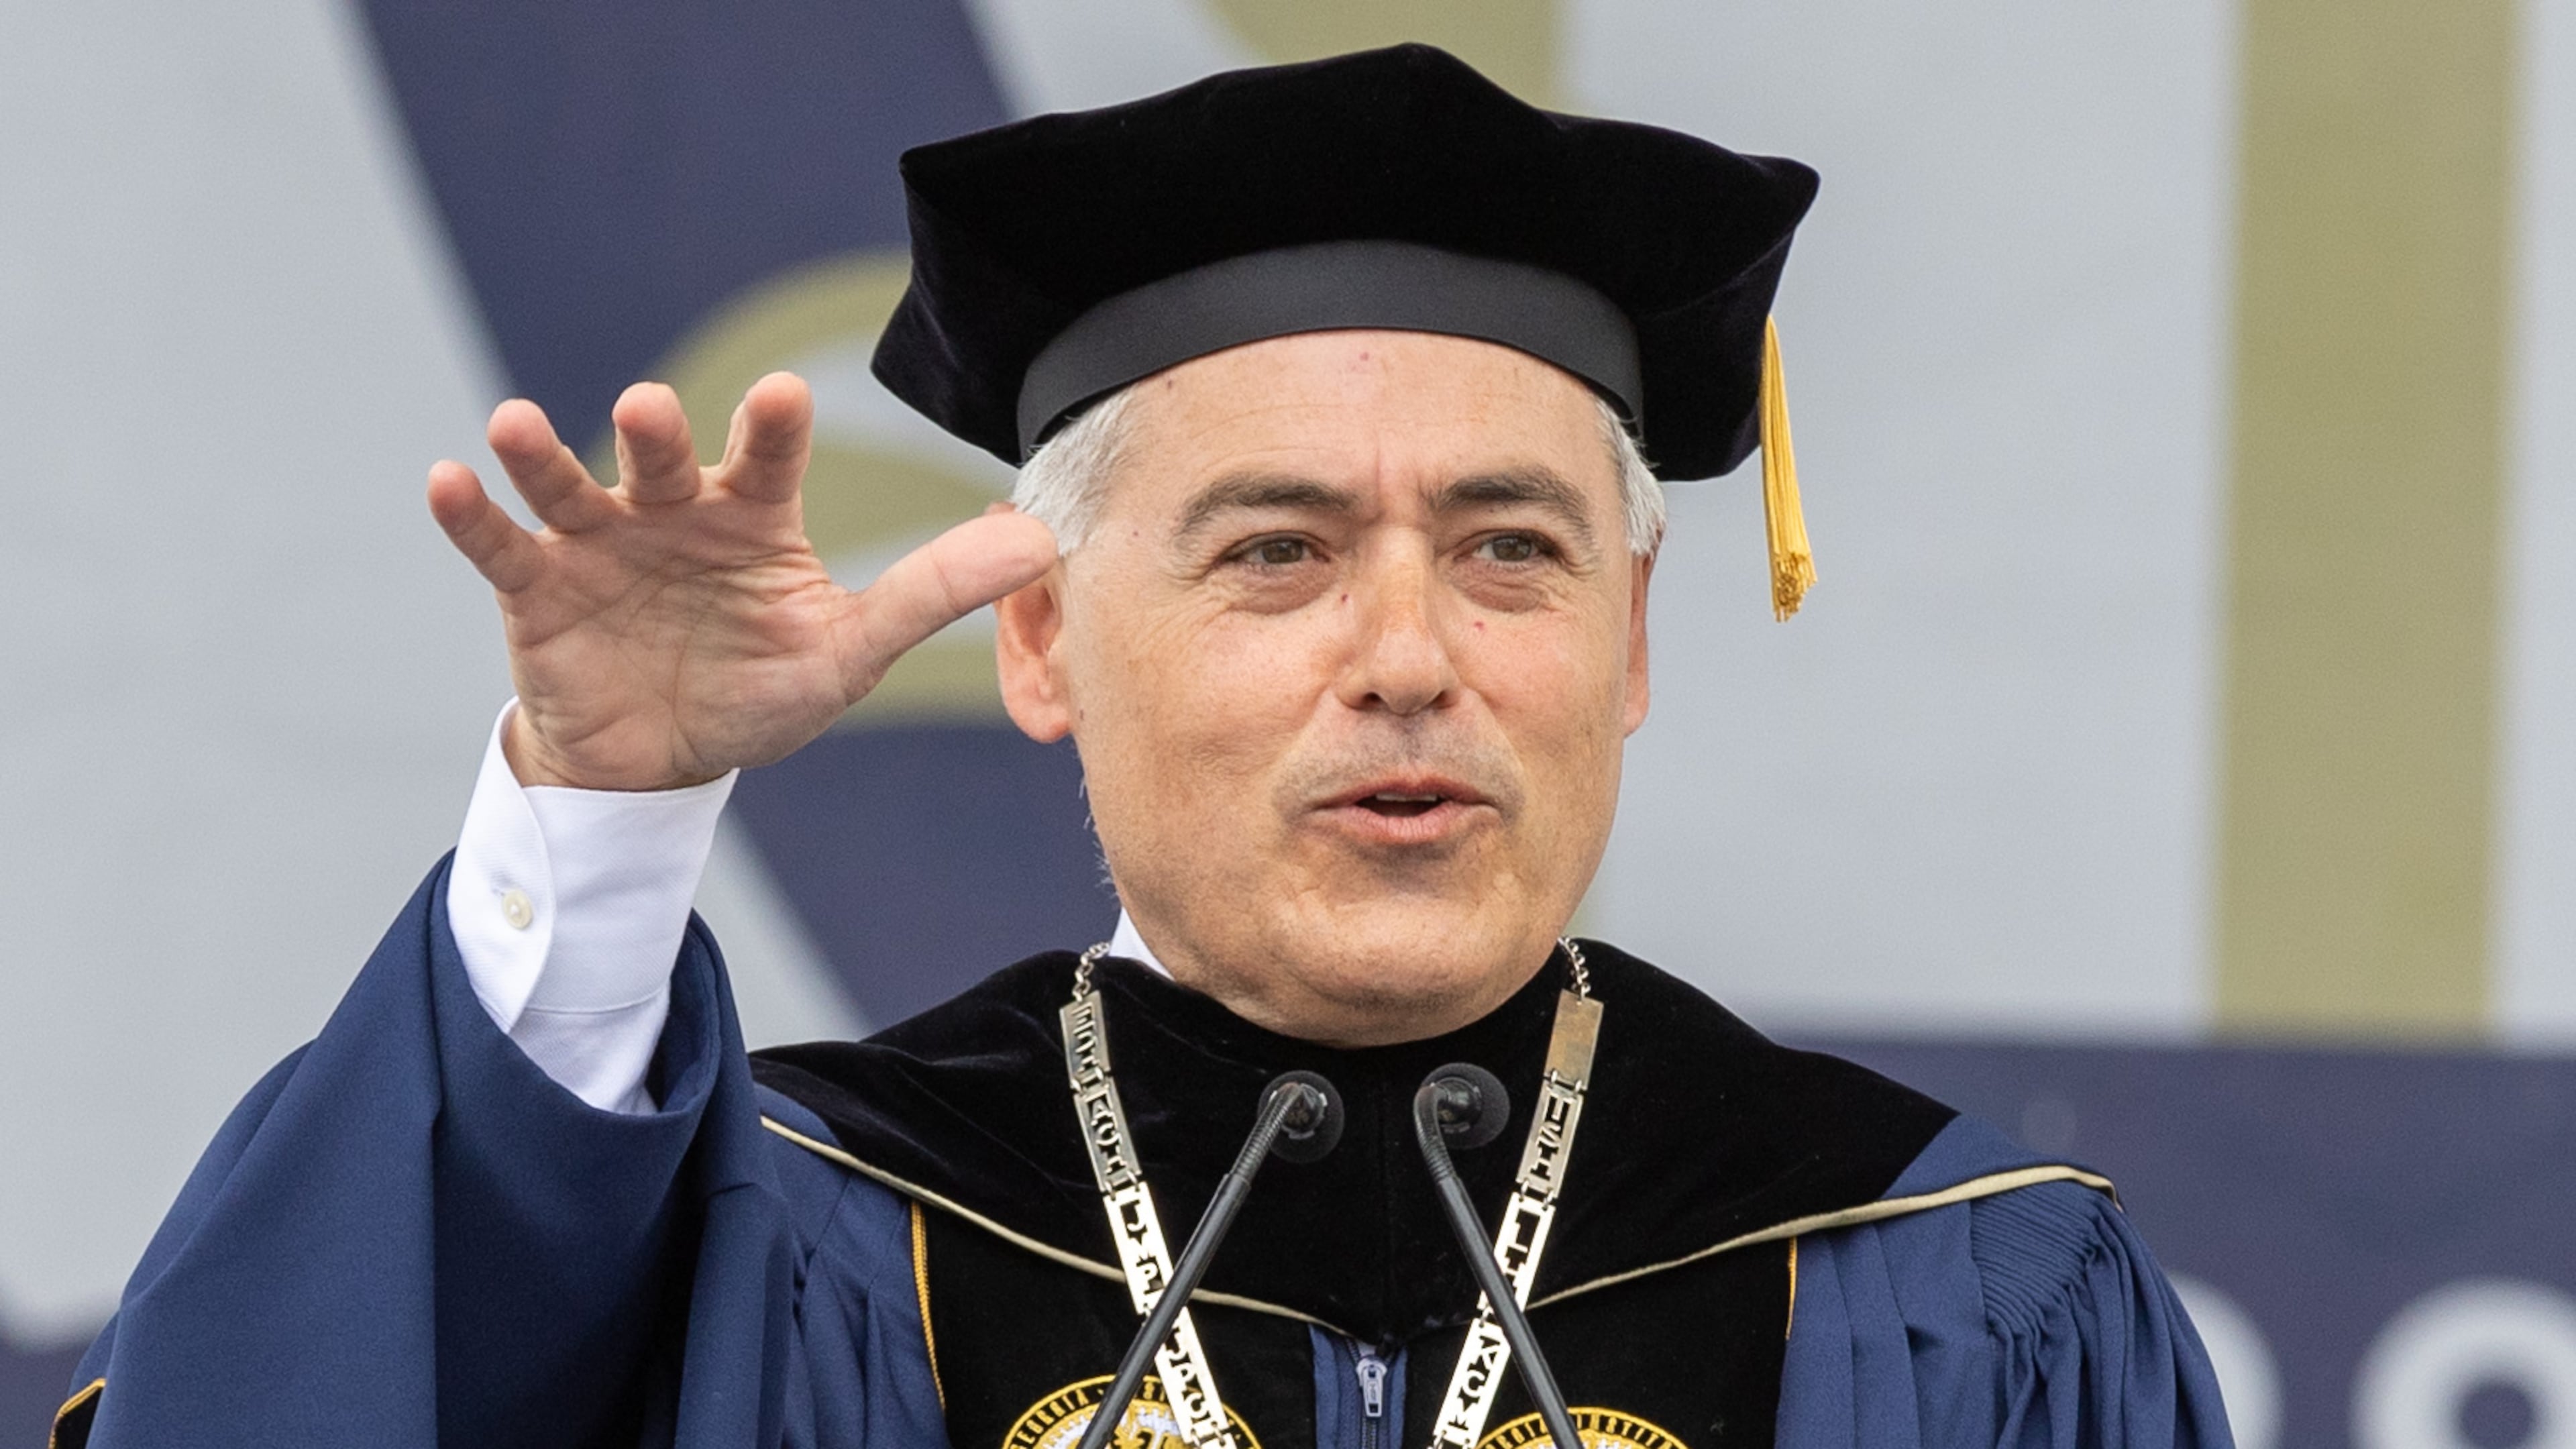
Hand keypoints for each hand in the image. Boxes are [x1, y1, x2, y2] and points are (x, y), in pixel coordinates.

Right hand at [426, 372, 1055, 790]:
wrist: (663, 765)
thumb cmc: (758, 692)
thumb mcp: (847, 652)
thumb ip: (932, 591)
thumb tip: (1039, 540)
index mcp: (750, 517)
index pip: (764, 459)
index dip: (769, 429)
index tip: (780, 396)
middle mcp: (671, 512)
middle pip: (662, 460)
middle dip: (655, 433)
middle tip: (650, 409)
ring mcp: (597, 545)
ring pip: (569, 487)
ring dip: (542, 455)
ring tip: (517, 425)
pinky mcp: (535, 590)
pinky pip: (499, 547)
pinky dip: (472, 517)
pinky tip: (447, 483)